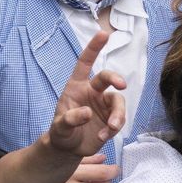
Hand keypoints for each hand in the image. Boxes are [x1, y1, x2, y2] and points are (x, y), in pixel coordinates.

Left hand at [47, 31, 126, 156]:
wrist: (69, 149)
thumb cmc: (61, 132)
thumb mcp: (59, 127)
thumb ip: (70, 119)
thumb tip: (87, 112)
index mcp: (76, 87)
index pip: (85, 63)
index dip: (94, 48)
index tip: (104, 33)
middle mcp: (92, 92)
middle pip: (107, 78)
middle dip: (115, 78)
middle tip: (122, 85)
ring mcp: (104, 105)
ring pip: (118, 102)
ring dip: (117, 115)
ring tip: (110, 128)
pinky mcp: (112, 118)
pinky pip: (119, 120)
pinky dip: (113, 130)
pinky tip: (102, 137)